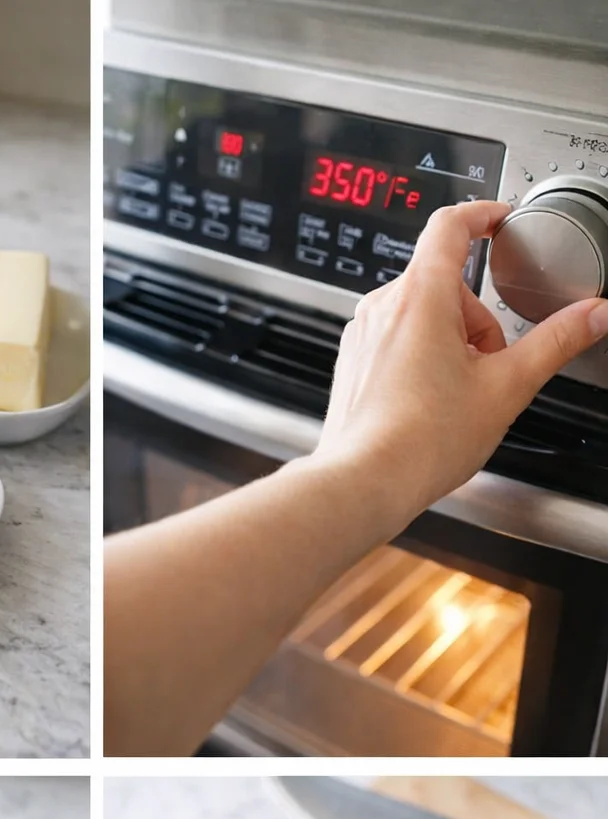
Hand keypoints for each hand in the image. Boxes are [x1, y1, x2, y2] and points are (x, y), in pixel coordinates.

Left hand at [313, 200, 607, 520]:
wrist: (363, 484)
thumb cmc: (422, 440)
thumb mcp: (506, 388)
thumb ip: (555, 342)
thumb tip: (594, 314)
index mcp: (420, 295)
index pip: (451, 226)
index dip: (482, 215)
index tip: (499, 220)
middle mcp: (382, 307)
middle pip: (444, 285)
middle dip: (476, 320)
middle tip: (488, 368)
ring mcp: (361, 336)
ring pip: (420, 317)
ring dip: (449, 343)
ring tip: (455, 394)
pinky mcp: (352, 364)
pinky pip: (396, 343)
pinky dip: (420, 361)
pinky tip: (428, 404)